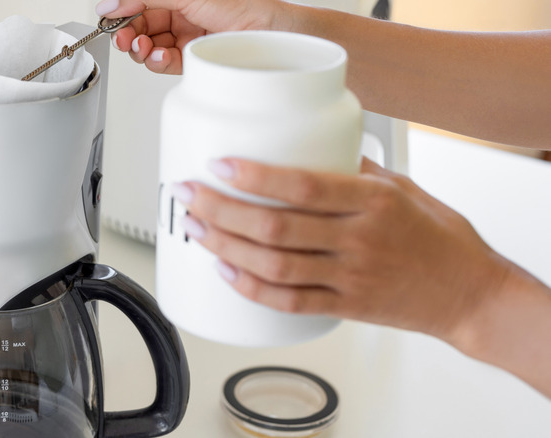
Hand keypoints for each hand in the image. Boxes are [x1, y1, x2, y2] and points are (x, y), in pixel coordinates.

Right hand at [95, 0, 287, 73]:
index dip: (121, 9)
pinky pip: (163, 63)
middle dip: (127, 32)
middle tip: (121, 36)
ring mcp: (184, 38)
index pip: (140, 4)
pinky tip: (157, 55)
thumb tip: (112, 2)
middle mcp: (181, 16)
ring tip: (141, 46)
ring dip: (140, 48)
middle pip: (140, 26)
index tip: (107, 15)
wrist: (268, 35)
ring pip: (148, 46)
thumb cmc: (241, 7)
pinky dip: (155, 61)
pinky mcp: (190, 60)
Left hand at [172, 157, 516, 344]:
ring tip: (198, 230)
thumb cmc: (440, 238)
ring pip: (275, 267)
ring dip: (227, 248)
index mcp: (373, 202)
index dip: (254, 177)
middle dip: (222, 211)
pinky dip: (253, 289)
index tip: (218, 165)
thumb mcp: (403, 188)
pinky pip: (290, 302)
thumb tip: (308, 150)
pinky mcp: (346, 307)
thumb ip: (353, 172)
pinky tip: (226, 272)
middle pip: (275, 227)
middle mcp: (359, 239)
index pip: (302, 186)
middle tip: (191, 196)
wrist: (469, 292)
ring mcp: (351, 276)